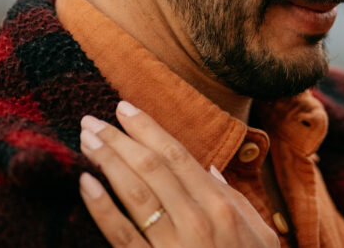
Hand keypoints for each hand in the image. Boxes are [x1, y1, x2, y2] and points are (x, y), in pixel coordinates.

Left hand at [78, 101, 278, 247]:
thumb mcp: (257, 232)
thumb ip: (233, 199)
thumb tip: (211, 170)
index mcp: (221, 204)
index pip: (177, 155)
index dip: (148, 128)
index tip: (125, 108)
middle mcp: (197, 219)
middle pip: (151, 168)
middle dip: (119, 139)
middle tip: (92, 119)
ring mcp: (173, 245)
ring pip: (134, 193)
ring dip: (107, 162)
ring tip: (86, 141)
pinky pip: (121, 235)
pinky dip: (101, 207)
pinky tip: (86, 184)